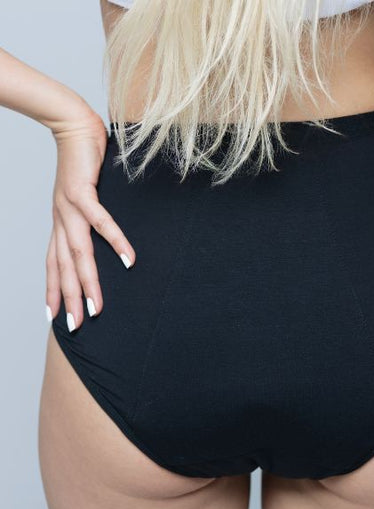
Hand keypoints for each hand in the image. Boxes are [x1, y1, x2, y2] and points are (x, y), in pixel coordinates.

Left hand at [46, 112, 135, 330]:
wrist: (72, 125)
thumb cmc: (81, 161)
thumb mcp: (81, 195)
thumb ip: (87, 216)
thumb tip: (101, 233)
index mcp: (59, 223)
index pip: (53, 264)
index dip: (52, 291)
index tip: (54, 316)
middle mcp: (60, 220)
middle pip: (63, 267)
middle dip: (69, 299)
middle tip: (76, 326)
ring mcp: (69, 208)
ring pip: (77, 253)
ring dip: (88, 282)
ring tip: (97, 307)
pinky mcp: (83, 192)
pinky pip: (101, 222)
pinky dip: (115, 241)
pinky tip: (128, 260)